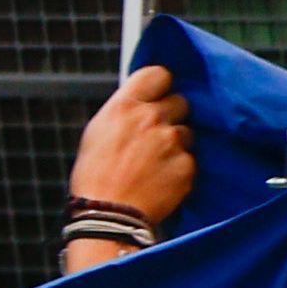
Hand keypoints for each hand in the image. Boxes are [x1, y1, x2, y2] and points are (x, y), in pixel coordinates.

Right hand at [70, 61, 198, 230]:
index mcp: (125, 106)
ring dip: (176, 143)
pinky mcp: (187, 165)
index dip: (161, 84)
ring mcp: (172, 142)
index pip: (158, 74)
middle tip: (157, 133)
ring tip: (155, 163)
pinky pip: (191, 159)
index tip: (159, 93)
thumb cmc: (95, 175)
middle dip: (172, 115)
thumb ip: (125, 111)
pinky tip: (162, 179)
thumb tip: (143, 102)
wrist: (108, 214)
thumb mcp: (99, 131)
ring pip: (187, 132)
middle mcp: (151, 118)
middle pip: (180, 101)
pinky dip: (180, 167)